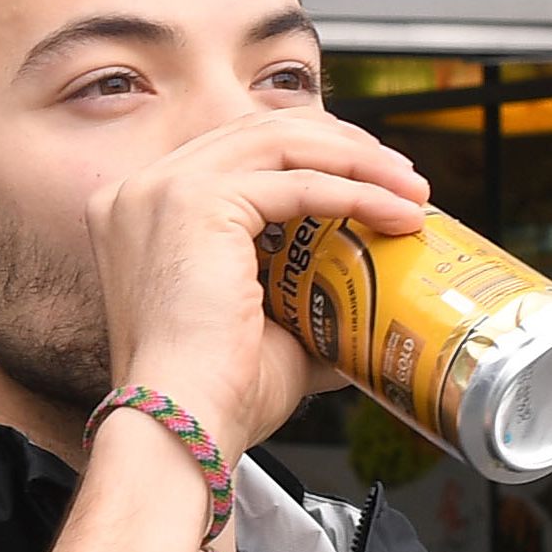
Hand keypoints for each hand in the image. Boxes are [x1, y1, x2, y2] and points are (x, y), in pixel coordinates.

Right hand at [92, 110, 427, 453]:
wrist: (184, 421)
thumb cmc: (213, 390)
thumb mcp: (260, 319)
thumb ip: (301, 288)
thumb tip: (367, 295)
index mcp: (141, 212)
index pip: (238, 150)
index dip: (312, 152)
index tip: (371, 177)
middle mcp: (139, 191)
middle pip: (262, 131)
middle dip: (344, 146)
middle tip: (403, 178)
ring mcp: (162, 191)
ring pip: (284, 142)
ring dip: (360, 161)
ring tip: (412, 191)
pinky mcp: (195, 203)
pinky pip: (298, 182)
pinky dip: (357, 193)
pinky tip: (397, 213)